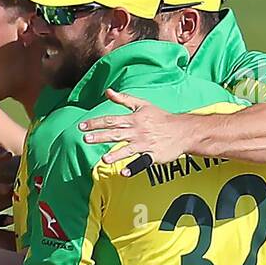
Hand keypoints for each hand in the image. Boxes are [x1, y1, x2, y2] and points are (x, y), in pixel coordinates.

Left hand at [79, 89, 197, 175]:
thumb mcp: (143, 105)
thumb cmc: (161, 117)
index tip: (82, 126)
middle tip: (85, 138)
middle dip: (100, 136)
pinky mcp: (153, 156)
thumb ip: (124, 99)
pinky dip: (133, 168)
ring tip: (104, 159)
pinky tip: (124, 173)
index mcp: (134, 119)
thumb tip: (108, 92)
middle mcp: (138, 131)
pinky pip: (142, 162)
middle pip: (116, 133)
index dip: (96, 123)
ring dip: (116, 155)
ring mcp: (145, 144)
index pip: (111, 120)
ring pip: (128, 149)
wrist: (183, 130)